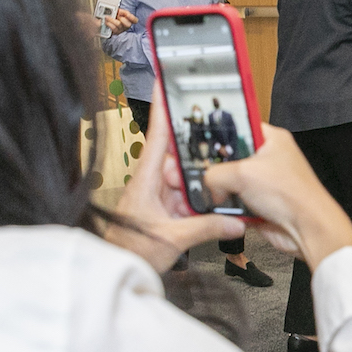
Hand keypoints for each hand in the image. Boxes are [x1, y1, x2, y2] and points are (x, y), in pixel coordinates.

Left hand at [104, 8, 136, 33]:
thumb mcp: (118, 12)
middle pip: (128, 25)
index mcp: (129, 19)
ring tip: (107, 17)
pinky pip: (113, 28)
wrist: (107, 20)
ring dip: (112, 20)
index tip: (127, 14)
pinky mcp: (116, 32)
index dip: (132, 18)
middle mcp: (126, 26)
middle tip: (117, 16)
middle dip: (122, 19)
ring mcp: (121, 30)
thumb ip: (121, 11)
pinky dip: (109, 24)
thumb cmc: (114, 16)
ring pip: (119, 25)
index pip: (135, 20)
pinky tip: (106, 21)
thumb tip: (119, 11)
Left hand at [104, 91, 246, 272]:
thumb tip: (235, 221)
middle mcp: (151, 183)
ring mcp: (157, 196)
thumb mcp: (172, 239)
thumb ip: (207, 228)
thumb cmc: (128, 252)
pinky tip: (215, 207)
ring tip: (219, 187)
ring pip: (188, 179)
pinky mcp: (163, 209)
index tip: (166, 81)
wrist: (116, 270)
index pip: (158, 135)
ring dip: (203, 185)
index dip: (163, 106)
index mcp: (146, 180)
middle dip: (201, 156)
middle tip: (219, 149)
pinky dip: (201, 201)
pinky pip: (188, 197)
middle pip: (181, 156)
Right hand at [205, 124, 351, 269]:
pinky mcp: (259, 203)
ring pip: (229, 183)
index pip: (238, 127)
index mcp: (271, 139)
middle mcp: (268, 158)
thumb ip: (215, 173)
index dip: (218, 134)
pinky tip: (225, 211)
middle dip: (216, 169)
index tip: (201, 142)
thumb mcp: (243, 174)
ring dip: (222, 192)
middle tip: (205, 174)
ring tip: (217, 195)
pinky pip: (234, 203)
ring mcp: (263, 182)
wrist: (306, 229)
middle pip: (229, 158)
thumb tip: (206, 182)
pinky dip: (227, 209)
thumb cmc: (293, 195)